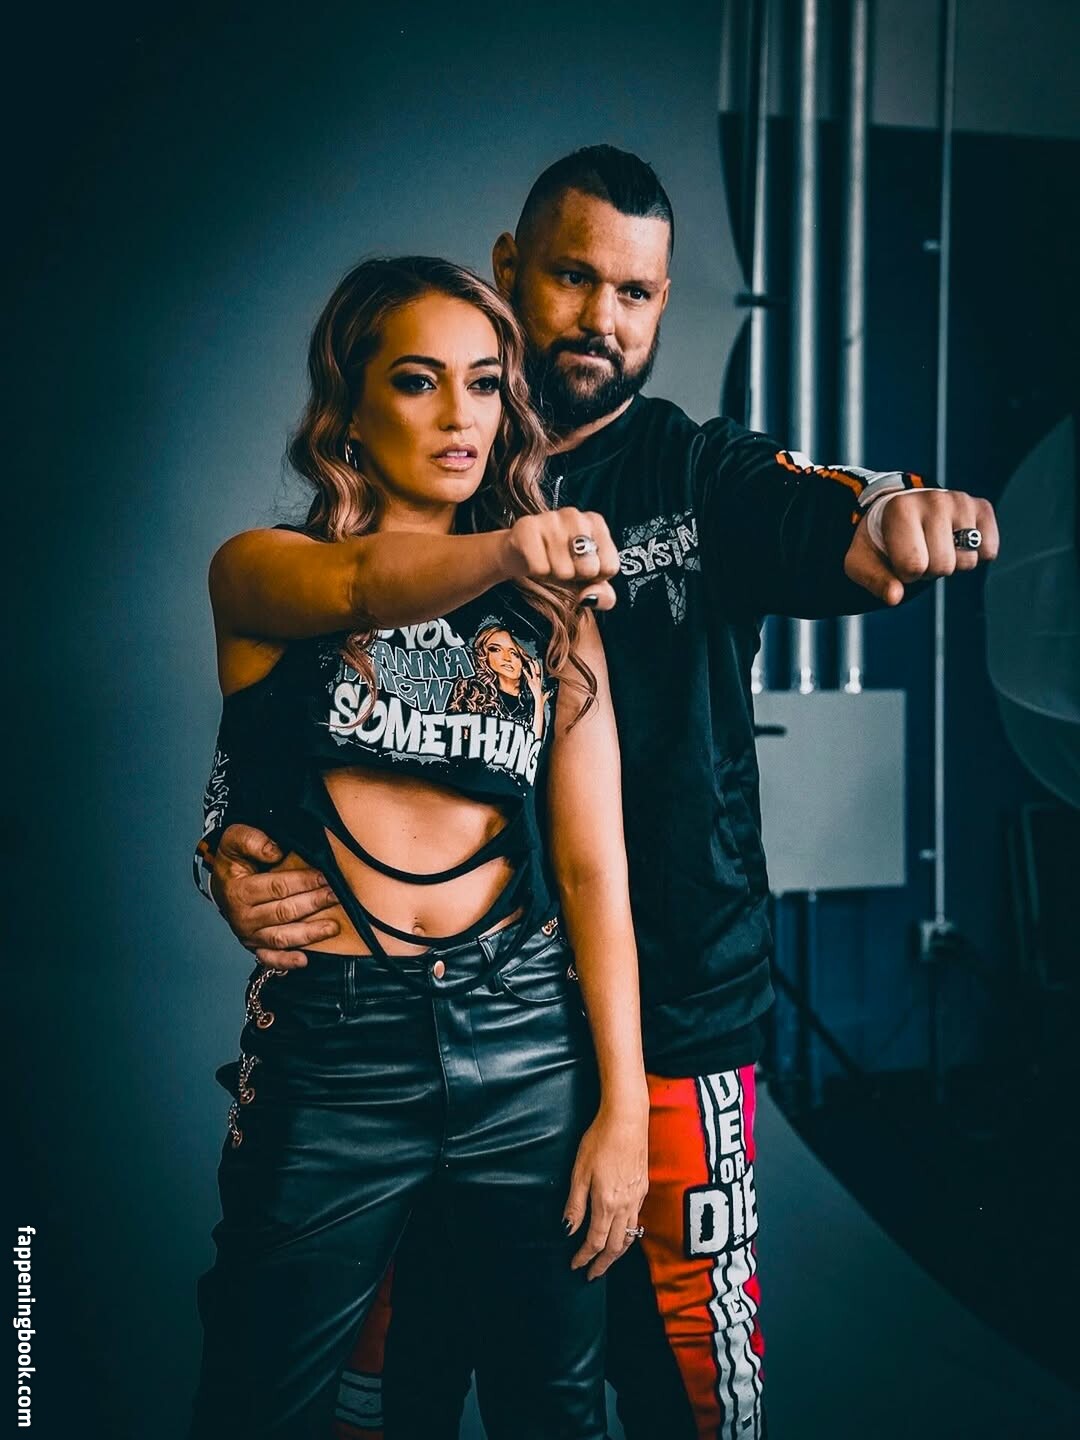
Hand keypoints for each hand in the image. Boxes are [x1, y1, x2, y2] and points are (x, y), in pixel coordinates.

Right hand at [210, 823, 340, 968]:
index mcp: (239, 891)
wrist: (222, 882)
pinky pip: (270, 958)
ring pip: (282, 937)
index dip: (303, 882)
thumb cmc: (233, 859)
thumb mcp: (235, 839)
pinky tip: (305, 960)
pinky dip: (286, 962)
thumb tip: (275, 851)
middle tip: (337, 896)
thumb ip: (252, 841)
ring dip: (309, 933)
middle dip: (313, 903)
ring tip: (332, 926)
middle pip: (284, 912)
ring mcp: (248, 935)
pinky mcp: (254, 947)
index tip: (326, 876)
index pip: (277, 887)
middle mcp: (242, 917)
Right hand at [502, 508, 620, 609]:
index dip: (595, 576)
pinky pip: (540, 568)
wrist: (520, 554)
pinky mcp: (527, 527)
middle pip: (589, 568)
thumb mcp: (589, 583)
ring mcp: (550, 518)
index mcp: (596, 523)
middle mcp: (575, 516)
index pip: (610, 567)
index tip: (583, 567)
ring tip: (549, 561)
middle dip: (576, 576)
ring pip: (563, 570)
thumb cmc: (560, 563)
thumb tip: (590, 597)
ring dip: (554, 574)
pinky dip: (537, 572)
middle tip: (565, 565)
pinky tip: (535, 559)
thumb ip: (604, 596)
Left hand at [523, 656, 549, 707]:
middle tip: (533, 659)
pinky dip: (526, 673)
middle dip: (536, 664)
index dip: (538, 667)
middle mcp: (538, 680)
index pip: (540, 672)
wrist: (539, 700)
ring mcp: (535, 681)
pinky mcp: (532, 683)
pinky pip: (528, 677)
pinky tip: (524, 670)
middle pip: (538, 670)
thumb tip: (548, 692)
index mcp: (541, 681)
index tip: (536, 662)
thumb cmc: (542, 698)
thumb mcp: (546, 693)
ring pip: (534, 671)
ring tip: (529, 662)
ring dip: (532, 666)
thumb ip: (547, 692)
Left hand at [563, 1098, 648, 1279]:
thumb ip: (575, 1204)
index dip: (584, 1257)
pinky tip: (621, 1233)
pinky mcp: (643, 1188)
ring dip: (617, 1253)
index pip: (595, 1242)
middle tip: (592, 1275)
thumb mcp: (579, 1172)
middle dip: (603, 1264)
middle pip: (615, 1247)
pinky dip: (628, 1235)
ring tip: (606, 1260)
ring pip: (629, 1236)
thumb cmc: (600, 1140)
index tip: (575, 1266)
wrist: (628, 1120)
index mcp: (607, 1204)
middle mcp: (625, 1206)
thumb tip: (568, 1230)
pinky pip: (637, 1221)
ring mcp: (637, 1198)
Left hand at [844, 489, 999, 604]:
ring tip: (934, 545)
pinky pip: (989, 550)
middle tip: (919, 552)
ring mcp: (960, 501)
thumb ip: (875, 581)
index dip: (905, 573)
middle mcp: (933, 499)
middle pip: (943, 566)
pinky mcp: (981, 507)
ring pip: (968, 561)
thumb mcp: (862, 562)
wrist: (898, 512)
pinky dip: (976, 555)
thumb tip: (894, 597)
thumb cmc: (881, 541)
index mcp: (900, 509)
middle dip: (929, 570)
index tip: (898, 559)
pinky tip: (956, 543)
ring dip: (951, 562)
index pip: (914, 566)